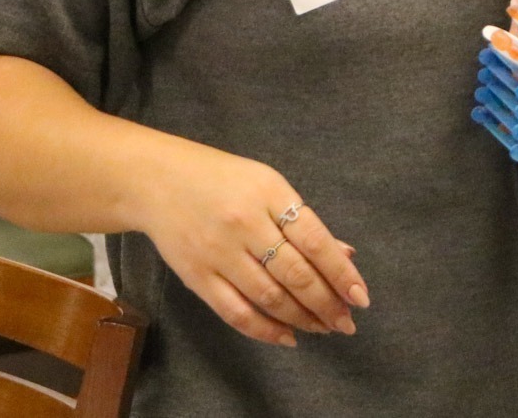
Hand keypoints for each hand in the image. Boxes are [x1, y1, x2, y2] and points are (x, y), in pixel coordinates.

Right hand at [132, 141, 368, 346]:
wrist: (156, 181)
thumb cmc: (223, 179)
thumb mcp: (269, 185)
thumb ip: (304, 221)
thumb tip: (345, 255)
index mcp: (270, 195)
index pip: (315, 240)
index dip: (341, 272)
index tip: (361, 297)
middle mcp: (246, 225)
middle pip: (295, 274)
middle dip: (326, 304)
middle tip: (347, 323)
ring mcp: (219, 253)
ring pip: (269, 297)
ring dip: (302, 319)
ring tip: (324, 328)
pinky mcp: (197, 277)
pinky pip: (235, 313)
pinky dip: (265, 330)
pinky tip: (288, 337)